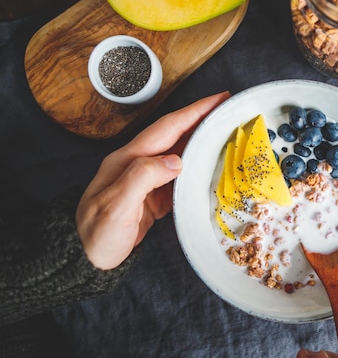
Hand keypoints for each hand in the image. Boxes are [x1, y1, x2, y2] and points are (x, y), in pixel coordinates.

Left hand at [76, 92, 229, 269]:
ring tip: (227, 133)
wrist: (87, 258)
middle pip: (176, 135)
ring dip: (203, 140)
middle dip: (202, 119)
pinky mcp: (154, 196)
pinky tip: (211, 166)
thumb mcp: (116, 205)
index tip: (218, 99)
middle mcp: (138, 163)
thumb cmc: (97, 233)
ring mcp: (146, 179)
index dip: (194, 112)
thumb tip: (176, 160)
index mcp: (129, 159)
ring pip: (180, 152)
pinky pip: (180, 175)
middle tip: (229, 110)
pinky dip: (198, 166)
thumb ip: (142, 178)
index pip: (167, 128)